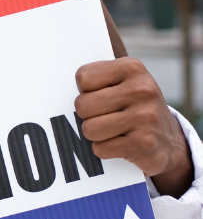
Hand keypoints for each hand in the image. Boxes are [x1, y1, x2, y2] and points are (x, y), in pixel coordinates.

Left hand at [75, 57, 193, 198]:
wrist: (168, 141)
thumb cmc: (132, 106)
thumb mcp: (122, 81)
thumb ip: (96, 77)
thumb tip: (50, 72)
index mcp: (132, 67)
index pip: (82, 78)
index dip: (85, 91)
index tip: (102, 95)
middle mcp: (142, 89)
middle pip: (81, 105)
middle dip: (87, 115)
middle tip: (107, 117)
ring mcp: (145, 116)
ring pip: (88, 129)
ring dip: (96, 135)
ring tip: (114, 130)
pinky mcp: (143, 143)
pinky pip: (100, 149)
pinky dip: (105, 150)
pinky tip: (122, 144)